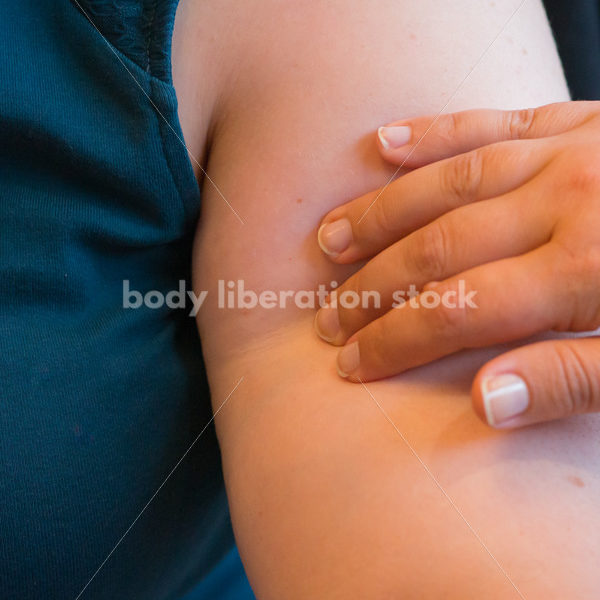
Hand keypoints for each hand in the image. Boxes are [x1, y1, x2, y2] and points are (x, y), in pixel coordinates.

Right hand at [315, 101, 599, 428]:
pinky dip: (430, 132)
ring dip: (380, 213)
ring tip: (329, 242)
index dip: (396, 341)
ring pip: (446, 181)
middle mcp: (565, 199)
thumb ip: (576, 379)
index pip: (460, 308)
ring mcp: (568, 150)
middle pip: (439, 247)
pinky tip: (381, 143)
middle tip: (328, 317)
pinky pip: (487, 122)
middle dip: (374, 287)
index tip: (351, 363)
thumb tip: (484, 400)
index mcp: (588, 266)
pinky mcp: (574, 120)